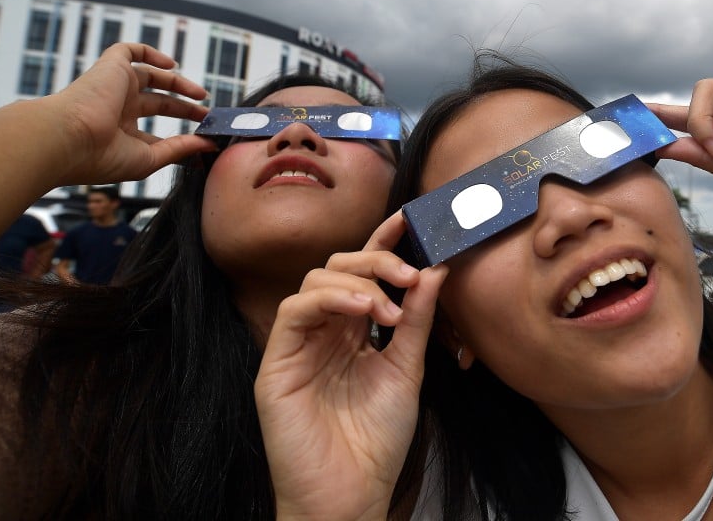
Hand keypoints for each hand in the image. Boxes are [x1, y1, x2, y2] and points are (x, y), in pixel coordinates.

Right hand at [48, 42, 214, 185]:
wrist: (68, 139)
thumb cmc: (102, 156)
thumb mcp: (149, 158)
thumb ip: (179, 149)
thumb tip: (207, 144)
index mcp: (119, 135)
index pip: (155, 136)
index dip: (182, 139)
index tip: (206, 145)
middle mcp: (116, 110)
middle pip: (158, 105)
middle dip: (185, 109)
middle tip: (207, 115)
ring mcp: (114, 87)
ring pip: (150, 77)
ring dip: (178, 83)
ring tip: (201, 94)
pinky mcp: (110, 67)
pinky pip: (128, 50)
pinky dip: (150, 53)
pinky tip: (171, 65)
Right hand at [255, 212, 447, 520]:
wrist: (350, 495)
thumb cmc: (376, 440)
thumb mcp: (407, 370)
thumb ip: (418, 321)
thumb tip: (435, 270)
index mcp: (352, 332)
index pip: (364, 275)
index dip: (383, 244)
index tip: (410, 220)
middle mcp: (323, 332)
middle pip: (339, 268)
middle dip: (377, 261)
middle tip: (411, 275)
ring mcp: (298, 345)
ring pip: (315, 281)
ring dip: (359, 283)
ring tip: (390, 310)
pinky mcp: (277, 362)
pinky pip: (295, 310)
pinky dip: (331, 299)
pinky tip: (362, 311)